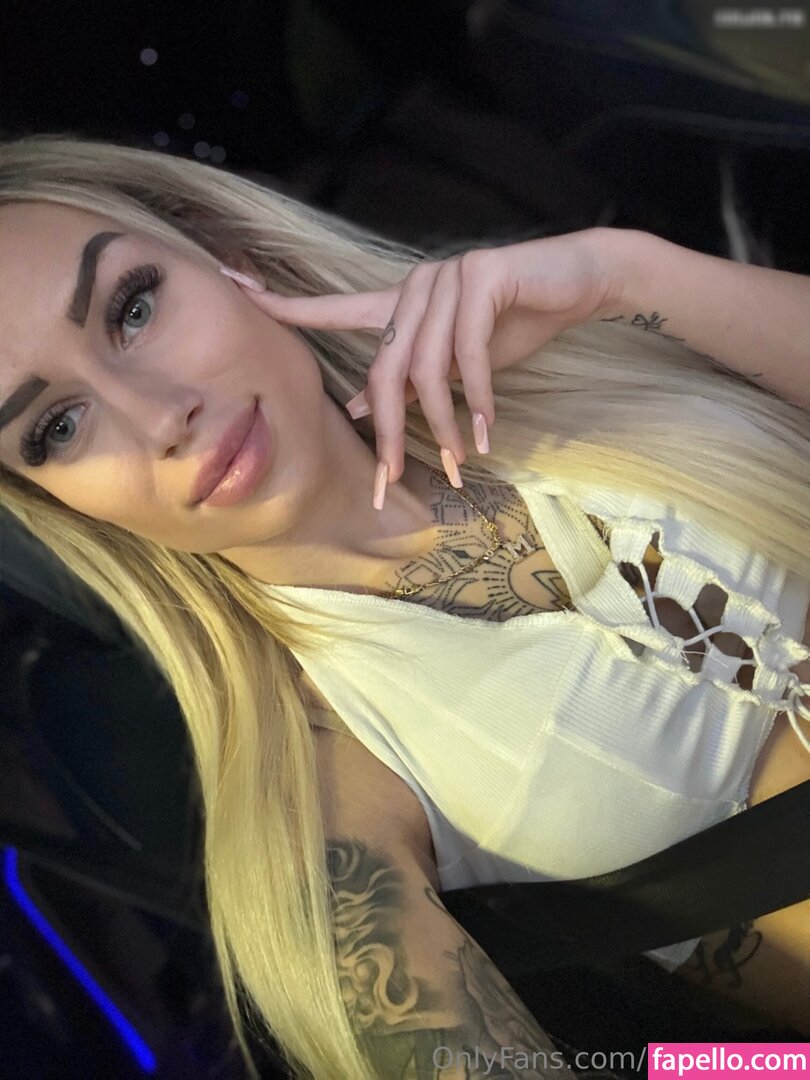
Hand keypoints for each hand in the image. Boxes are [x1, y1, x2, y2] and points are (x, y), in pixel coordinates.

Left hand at [219, 226, 619, 492]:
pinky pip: (471, 352)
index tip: (233, 285)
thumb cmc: (512, 323)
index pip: (334, 308)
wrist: (574, 283)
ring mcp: (446, 278)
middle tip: (388, 483)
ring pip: (428, 367)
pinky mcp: (483, 277)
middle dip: (386, 432)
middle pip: (384, 368)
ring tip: (461, 460)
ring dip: (444, 423)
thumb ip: (406, 381)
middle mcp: (414, 287)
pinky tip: (487, 430)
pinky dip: (479, 397)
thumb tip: (355, 410)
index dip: (286, 305)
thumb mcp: (452, 363)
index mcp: (399, 304)